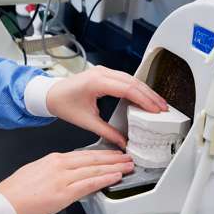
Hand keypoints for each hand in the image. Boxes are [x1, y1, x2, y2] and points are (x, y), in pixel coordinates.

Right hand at [0, 150, 133, 213]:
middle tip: (126, 156)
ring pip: (94, 169)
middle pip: (91, 159)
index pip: (82, 154)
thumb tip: (66, 175)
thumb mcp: (36, 171)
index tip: (111, 153)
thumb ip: (53, 171)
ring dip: (114, 167)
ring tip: (127, 166)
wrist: (7, 201)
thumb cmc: (16, 190)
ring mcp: (63, 178)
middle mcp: (59, 165)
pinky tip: (115, 177)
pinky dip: (104, 179)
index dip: (100, 154)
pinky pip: (89, 184)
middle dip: (112, 158)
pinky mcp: (64, 193)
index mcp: (52, 159)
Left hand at [46, 66, 167, 149]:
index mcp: (96, 82)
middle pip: (132, 82)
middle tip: (163, 109)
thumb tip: (123, 143)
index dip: (145, 99)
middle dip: (150, 95)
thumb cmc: (64, 103)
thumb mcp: (86, 121)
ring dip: (145, 90)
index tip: (156, 110)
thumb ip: (106, 132)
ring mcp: (101, 71)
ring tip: (158, 103)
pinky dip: (136, 87)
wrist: (50, 94)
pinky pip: (123, 78)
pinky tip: (144, 96)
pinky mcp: (102, 73)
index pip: (128, 89)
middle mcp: (100, 73)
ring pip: (130, 78)